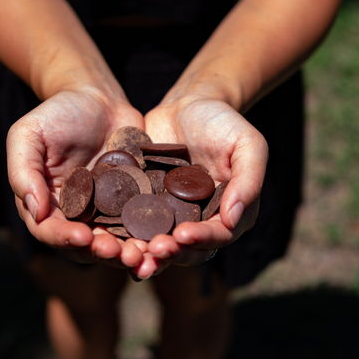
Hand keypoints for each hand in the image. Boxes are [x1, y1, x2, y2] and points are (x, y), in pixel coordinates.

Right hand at [7, 87, 147, 267]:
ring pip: (116, 239)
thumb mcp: (29, 134)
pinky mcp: (134, 201)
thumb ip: (23, 171)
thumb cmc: (57, 113)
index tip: (83, 237)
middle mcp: (77, 214)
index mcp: (47, 204)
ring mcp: (107, 210)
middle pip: (86, 244)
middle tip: (119, 253)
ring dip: (128, 251)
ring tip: (143, 253)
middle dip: (102, 252)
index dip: (65, 238)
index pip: (50, 230)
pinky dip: (150, 232)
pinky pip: (141, 221)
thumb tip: (35, 211)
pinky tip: (162, 236)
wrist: (98, 99)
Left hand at [139, 93, 267, 272]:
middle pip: (187, 248)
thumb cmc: (224, 122)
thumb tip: (234, 220)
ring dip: (146, 253)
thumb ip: (249, 179)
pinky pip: (134, 222)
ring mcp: (170, 213)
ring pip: (159, 241)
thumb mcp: (248, 144)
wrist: (188, 104)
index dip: (203, 239)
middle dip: (172, 252)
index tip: (184, 236)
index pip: (218, 234)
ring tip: (132, 254)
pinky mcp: (145, 202)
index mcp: (227, 211)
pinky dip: (124, 234)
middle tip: (155, 249)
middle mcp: (199, 218)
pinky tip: (109, 236)